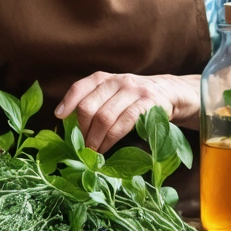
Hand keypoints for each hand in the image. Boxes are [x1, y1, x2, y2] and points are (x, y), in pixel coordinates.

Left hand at [54, 71, 199, 152]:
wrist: (171, 93)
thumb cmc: (136, 99)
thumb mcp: (115, 95)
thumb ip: (96, 103)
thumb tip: (68, 125)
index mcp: (105, 78)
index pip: (81, 87)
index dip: (67, 102)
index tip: (58, 117)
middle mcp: (117, 81)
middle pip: (89, 106)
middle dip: (81, 129)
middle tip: (80, 146)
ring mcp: (133, 91)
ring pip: (104, 117)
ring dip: (94, 139)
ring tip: (91, 152)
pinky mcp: (147, 104)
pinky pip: (123, 124)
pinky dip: (110, 140)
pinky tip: (105, 148)